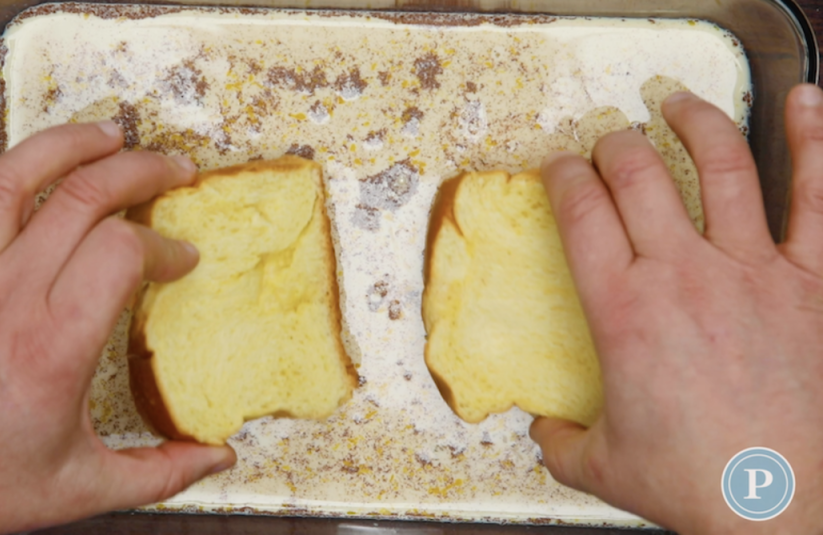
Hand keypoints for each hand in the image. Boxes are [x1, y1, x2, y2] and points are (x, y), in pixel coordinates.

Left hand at [0, 70, 234, 534]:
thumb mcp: (83, 488)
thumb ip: (163, 470)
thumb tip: (220, 456)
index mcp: (54, 346)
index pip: (123, 253)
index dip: (164, 246)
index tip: (179, 259)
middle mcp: (6, 298)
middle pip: (83, 199)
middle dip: (139, 172)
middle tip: (171, 170)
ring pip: (12, 180)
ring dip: (65, 143)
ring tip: (105, 132)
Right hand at [531, 87, 822, 532]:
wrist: (783, 506)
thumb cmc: (698, 485)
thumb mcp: (602, 468)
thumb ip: (559, 440)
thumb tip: (542, 428)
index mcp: (623, 312)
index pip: (582, 215)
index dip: (565, 178)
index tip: (560, 168)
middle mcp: (682, 276)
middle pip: (638, 177)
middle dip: (614, 145)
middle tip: (608, 141)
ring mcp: (751, 272)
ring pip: (719, 168)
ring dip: (694, 123)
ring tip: (678, 102)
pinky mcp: (809, 281)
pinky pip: (815, 197)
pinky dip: (812, 142)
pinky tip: (805, 103)